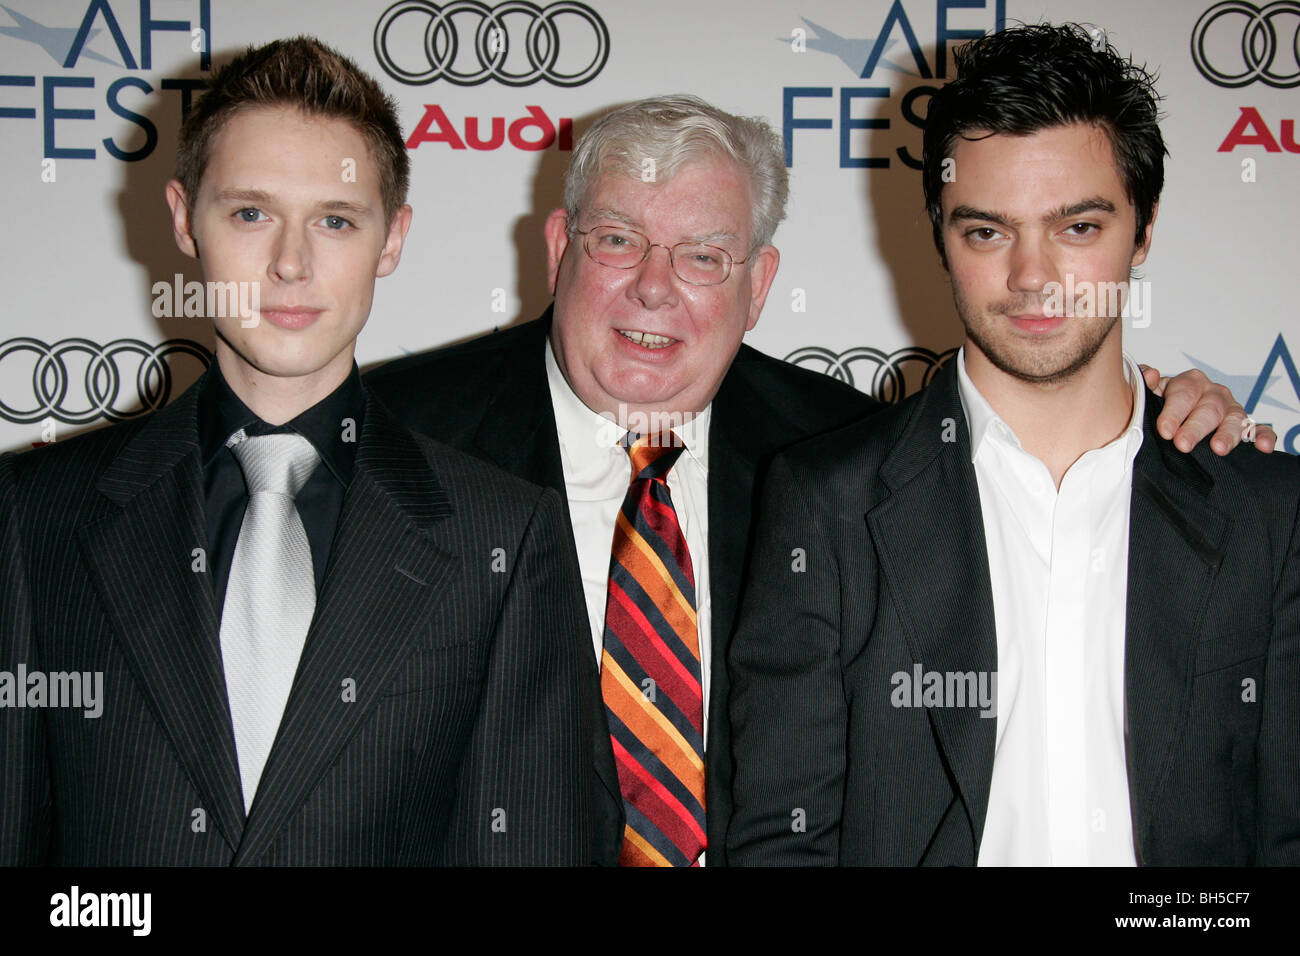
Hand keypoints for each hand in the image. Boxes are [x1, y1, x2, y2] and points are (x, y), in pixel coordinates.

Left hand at [1141, 365, 1275, 454]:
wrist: (1176, 417)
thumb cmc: (1163, 405)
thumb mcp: (1150, 393)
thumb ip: (1145, 383)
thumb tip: (1150, 374)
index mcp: (1190, 382)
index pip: (1183, 393)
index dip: (1174, 412)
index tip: (1164, 431)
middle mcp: (1213, 393)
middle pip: (1208, 409)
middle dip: (1195, 428)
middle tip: (1182, 445)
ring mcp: (1231, 409)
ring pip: (1234, 419)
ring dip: (1227, 434)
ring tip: (1218, 449)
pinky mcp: (1245, 425)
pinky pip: (1258, 429)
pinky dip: (1263, 436)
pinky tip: (1262, 448)